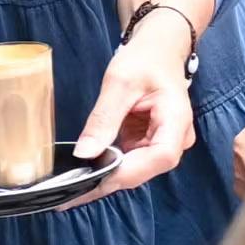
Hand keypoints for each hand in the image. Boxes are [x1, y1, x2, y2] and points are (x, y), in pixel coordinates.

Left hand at [73, 5, 199, 202]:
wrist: (159, 50)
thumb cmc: (145, 58)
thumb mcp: (119, 82)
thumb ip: (103, 119)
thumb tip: (85, 154)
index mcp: (176, 120)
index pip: (159, 157)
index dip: (126, 172)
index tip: (91, 179)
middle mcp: (176, 139)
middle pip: (145, 170)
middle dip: (108, 180)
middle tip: (68, 193)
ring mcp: (164, 144)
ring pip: (135, 171)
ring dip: (105, 176)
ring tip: (71, 186)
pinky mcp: (150, 145)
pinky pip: (129, 162)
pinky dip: (107, 166)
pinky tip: (84, 172)